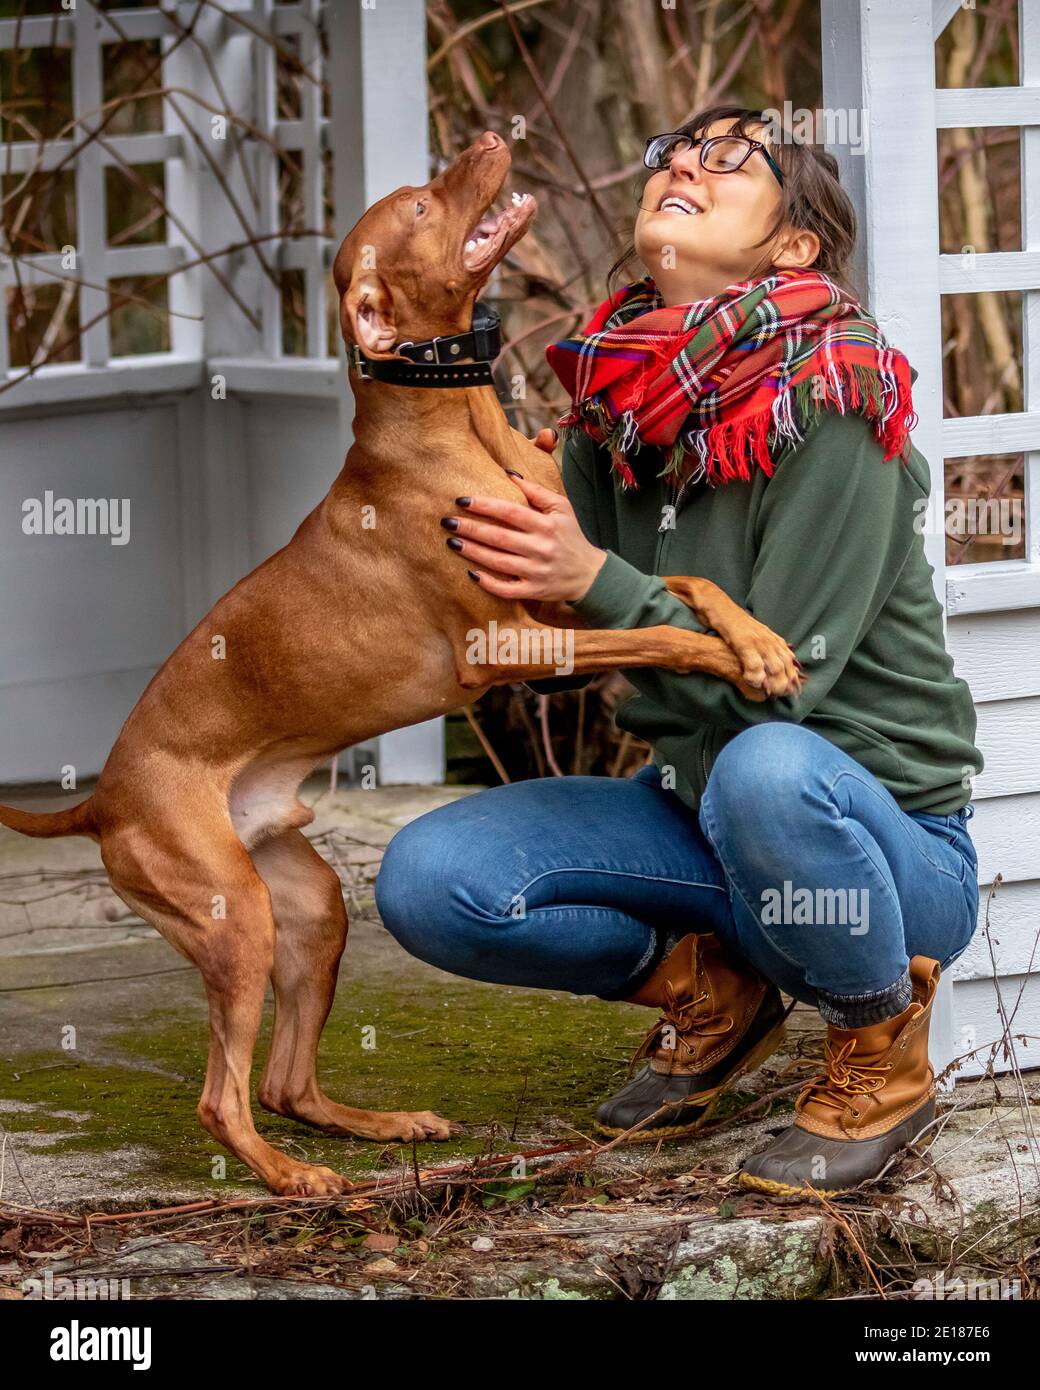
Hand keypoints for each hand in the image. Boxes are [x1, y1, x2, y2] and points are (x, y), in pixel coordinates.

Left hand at [440, 430, 606, 602]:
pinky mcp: (533, 591)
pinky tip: (470, 574)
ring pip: (498, 562)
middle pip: (499, 537)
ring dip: (472, 552)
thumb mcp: (561, 508)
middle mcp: (541, 548)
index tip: (462, 500)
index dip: (484, 506)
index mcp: (547, 525)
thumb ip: (536, 491)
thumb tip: (508, 474)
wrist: (589, 574)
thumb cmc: (571, 536)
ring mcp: (536, 571)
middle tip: (447, 521)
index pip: (510, 512)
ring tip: (452, 542)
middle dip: (470, 528)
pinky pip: (506, 590)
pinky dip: (488, 583)